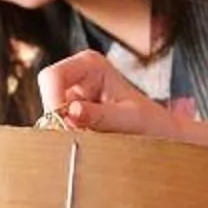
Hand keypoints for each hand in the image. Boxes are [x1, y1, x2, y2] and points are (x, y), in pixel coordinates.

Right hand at [36, 51, 207, 144]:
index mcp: (89, 64)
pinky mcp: (70, 115)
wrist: (161, 137)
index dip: (52, 101)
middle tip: (78, 138)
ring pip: (48, 115)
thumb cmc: (151, 123)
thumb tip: (72, 112)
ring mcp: (71, 96)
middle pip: (46, 95)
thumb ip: (100, 115)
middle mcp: (76, 76)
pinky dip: (67, 138)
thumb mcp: (129, 119)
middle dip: (57, 119)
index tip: (64, 127)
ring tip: (93, 140)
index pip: (52, 76)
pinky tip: (89, 142)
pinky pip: (56, 128)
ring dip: (63, 131)